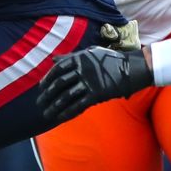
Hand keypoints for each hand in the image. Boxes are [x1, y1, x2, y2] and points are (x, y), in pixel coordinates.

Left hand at [37, 46, 153, 123]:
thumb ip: (70, 57)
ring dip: (55, 106)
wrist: (131, 69)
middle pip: (60, 83)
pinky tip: (60, 117)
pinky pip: (78, 105)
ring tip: (46, 113)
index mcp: (79, 58)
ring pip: (67, 96)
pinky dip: (67, 112)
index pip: (58, 69)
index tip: (41, 87)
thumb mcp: (90, 53)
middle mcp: (82, 70)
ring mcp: (89, 82)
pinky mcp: (96, 94)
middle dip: (48, 94)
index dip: (47, 78)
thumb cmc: (110, 60)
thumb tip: (53, 60)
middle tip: (40, 102)